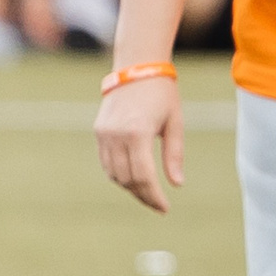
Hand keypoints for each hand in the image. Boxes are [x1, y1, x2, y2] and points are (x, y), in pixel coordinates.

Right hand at [94, 75, 183, 212]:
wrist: (137, 66)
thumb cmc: (162, 93)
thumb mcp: (174, 122)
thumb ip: (174, 155)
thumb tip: (177, 184)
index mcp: (138, 133)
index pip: (144, 176)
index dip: (154, 196)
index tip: (165, 208)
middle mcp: (116, 136)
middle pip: (127, 179)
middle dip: (143, 195)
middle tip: (158, 204)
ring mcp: (104, 134)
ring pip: (114, 174)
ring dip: (130, 187)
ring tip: (148, 193)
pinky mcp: (99, 132)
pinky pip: (106, 162)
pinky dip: (118, 174)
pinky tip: (133, 178)